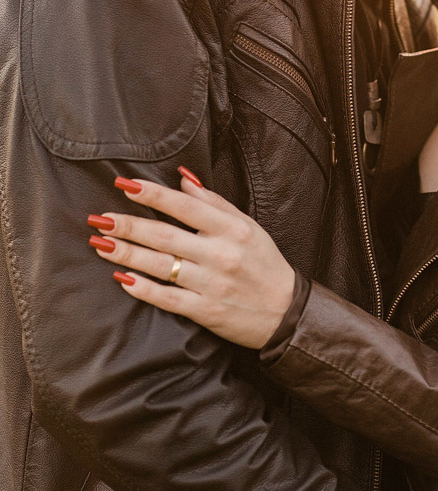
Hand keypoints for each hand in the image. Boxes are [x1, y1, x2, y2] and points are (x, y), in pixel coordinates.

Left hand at [88, 172, 295, 346]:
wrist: (285, 311)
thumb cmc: (264, 263)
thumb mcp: (247, 226)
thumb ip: (214, 202)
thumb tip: (182, 178)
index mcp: (231, 229)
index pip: (184, 206)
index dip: (152, 194)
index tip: (124, 185)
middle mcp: (220, 254)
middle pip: (164, 236)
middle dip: (128, 226)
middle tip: (99, 218)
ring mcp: (211, 284)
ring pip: (161, 266)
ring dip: (127, 254)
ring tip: (101, 244)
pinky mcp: (206, 311)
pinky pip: (167, 298)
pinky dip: (143, 288)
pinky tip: (122, 278)